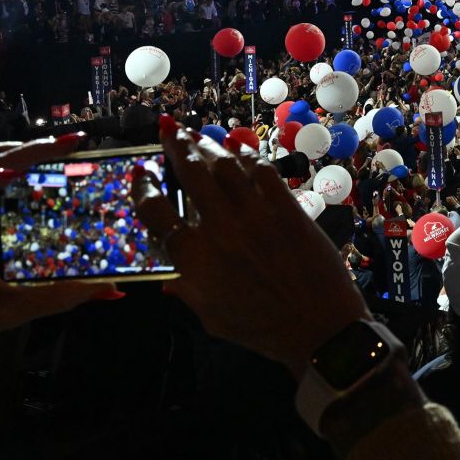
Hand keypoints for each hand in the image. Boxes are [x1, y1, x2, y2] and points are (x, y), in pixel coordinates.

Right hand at [130, 129, 369, 380]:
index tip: (140, 173)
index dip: (143, 189)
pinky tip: (238, 146)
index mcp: (194, 259)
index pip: (156, 214)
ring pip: (225, 166)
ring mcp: (255, 214)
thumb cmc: (262, 330)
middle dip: (177, 147)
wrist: (319, 327)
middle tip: (169, 130)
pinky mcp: (287, 207)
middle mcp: (220, 229)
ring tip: (197, 134)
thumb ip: (188, 291)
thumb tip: (168, 282)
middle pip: (191, 175)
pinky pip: (263, 171)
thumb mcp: (212, 317)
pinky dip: (248, 155)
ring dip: (209, 145)